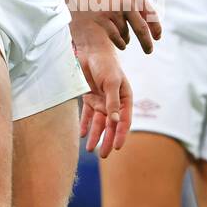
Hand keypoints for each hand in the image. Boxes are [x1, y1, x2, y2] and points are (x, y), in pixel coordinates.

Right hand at [65, 0, 161, 52]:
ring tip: (127, 42)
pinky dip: (120, 42)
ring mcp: (113, 10)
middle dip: (147, 43)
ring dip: (127, 39)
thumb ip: (136, 1)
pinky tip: (122, 45)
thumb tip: (150, 21)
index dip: (156, 28)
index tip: (157, 37)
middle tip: (149, 51)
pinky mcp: (100, 17)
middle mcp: (126, 2)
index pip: (151, 15)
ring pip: (126, 33)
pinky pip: (114, 35)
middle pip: (142, 29)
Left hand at [73, 27, 132, 157]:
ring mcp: (101, 101)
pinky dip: (85, 125)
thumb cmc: (106, 64)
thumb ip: (112, 102)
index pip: (124, 120)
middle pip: (111, 125)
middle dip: (108, 140)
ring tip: (90, 149)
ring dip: (95, 135)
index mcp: (124, 98)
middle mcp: (114, 102)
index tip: (117, 147)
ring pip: (99, 122)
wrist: (90, 51)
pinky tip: (82, 135)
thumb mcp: (111, 82)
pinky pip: (88, 115)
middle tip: (104, 155)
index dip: (121, 134)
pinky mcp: (89, 98)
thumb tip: (115, 121)